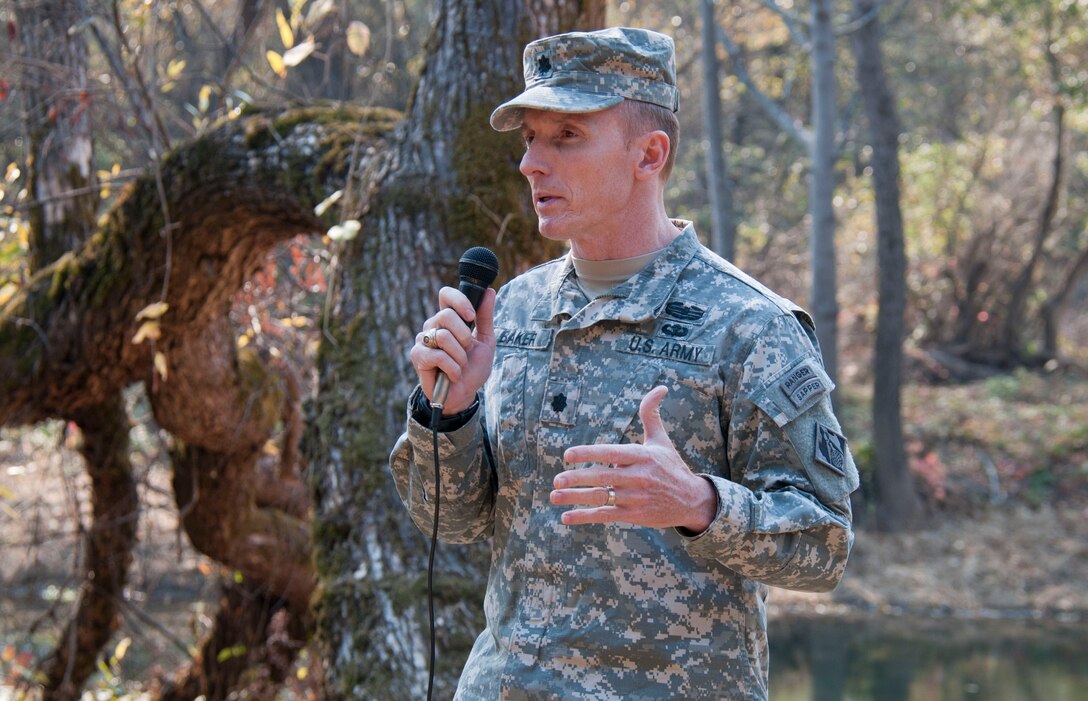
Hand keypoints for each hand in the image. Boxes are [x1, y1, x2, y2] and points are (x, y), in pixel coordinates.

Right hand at [410, 286, 496, 415]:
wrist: (464, 394)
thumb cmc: (473, 368)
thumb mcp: (486, 341)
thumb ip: (485, 317)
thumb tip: (489, 291)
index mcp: (448, 319)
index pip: (446, 295)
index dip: (459, 301)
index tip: (471, 317)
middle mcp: (433, 325)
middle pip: (446, 315)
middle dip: (464, 337)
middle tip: (467, 351)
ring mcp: (423, 340)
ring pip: (444, 336)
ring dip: (460, 356)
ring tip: (460, 366)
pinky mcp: (417, 356)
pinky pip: (438, 355)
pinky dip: (453, 368)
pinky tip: (453, 375)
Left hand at [550, 386, 717, 531]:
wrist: (692, 501)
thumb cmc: (671, 466)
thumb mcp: (662, 440)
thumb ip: (651, 414)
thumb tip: (661, 387)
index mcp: (642, 456)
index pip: (611, 453)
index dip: (589, 453)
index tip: (568, 454)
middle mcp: (639, 477)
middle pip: (603, 477)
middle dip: (577, 478)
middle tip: (557, 480)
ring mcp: (636, 498)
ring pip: (602, 497)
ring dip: (576, 498)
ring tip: (554, 496)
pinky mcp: (635, 515)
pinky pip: (606, 516)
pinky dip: (585, 516)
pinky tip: (566, 517)